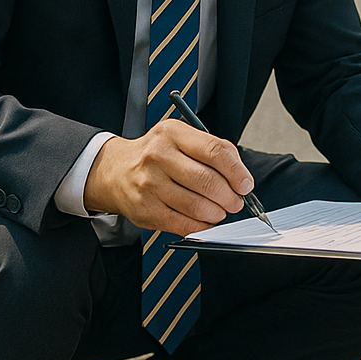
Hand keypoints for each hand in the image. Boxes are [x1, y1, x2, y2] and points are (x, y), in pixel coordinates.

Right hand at [83, 122, 251, 234]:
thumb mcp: (181, 138)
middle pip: (208, 181)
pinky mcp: (145, 210)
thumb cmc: (156, 155)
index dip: (236, 171)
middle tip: (235, 202)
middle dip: (230, 197)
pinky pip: (183, 224)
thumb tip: (241, 177)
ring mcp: (149, 184)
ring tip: (220, 211)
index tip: (245, 184)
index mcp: (172, 133)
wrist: (115, 171)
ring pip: (197, 206)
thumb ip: (212, 150)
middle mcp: (158, 156)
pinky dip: (201, 226)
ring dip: (217, 213)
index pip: (214, 151)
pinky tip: (205, 221)